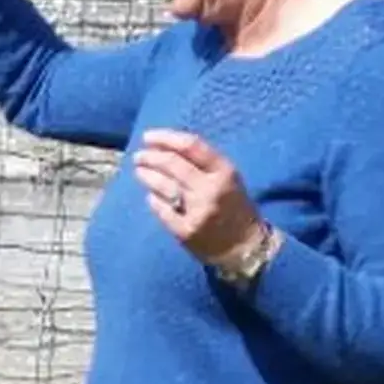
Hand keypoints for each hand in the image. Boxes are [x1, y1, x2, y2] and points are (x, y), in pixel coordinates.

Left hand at [133, 129, 265, 267]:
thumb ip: (203, 163)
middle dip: (150, 157)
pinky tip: (151, 196)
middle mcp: (211, 189)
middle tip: (138, 156)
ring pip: (164, 186)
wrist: (245, 247)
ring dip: (147, 175)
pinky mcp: (187, 231)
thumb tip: (166, 147)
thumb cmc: (234, 207)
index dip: (165, 138)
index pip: (191, 146)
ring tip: (139, 171)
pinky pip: (163, 210)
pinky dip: (154, 200)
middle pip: (173, 164)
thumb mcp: (228, 178)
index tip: (148, 137)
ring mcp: (198, 211)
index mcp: (224, 171)